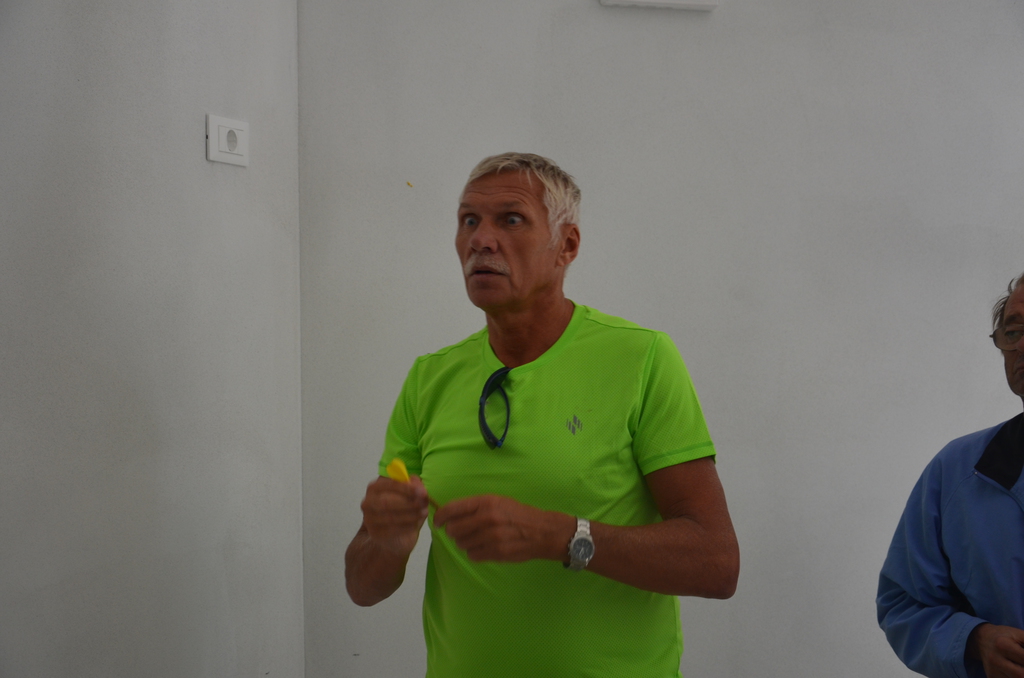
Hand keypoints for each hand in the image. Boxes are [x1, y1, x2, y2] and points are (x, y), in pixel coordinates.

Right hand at [360, 476, 429, 555]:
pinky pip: (391, 530)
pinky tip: (416, 525)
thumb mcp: (412, 495)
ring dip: (410, 515)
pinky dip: (406, 527)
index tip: (422, 491)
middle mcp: (368, 501)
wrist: (394, 536)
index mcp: (375, 487)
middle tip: (423, 504)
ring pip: (390, 517)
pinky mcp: (375, 533)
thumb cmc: (402, 510)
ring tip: (423, 513)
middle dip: (408, 502)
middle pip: (386, 501)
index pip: (388, 484)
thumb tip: (419, 486)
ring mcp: (369, 518)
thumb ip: (415, 487)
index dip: (406, 488)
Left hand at [433, 495, 572, 562]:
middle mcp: (487, 518)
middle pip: (454, 530)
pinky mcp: (496, 553)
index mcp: (486, 502)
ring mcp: (491, 537)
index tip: (437, 522)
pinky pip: (473, 555)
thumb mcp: (497, 501)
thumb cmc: (517, 514)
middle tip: (460, 532)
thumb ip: (474, 507)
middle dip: (453, 532)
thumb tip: (449, 514)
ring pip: (461, 544)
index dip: (440, 517)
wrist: (541, 531)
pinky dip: (475, 553)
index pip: (452, 509)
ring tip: (476, 539)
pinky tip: (484, 547)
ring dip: (465, 543)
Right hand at [968, 623, 1023, 677]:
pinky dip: (1016, 677)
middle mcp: (995, 659)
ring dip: (1022, 675)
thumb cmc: (1005, 636)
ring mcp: (992, 671)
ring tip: (1022, 666)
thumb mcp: (1019, 634)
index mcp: (1002, 645)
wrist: (981, 639)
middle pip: (1021, 675)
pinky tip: (1018, 671)